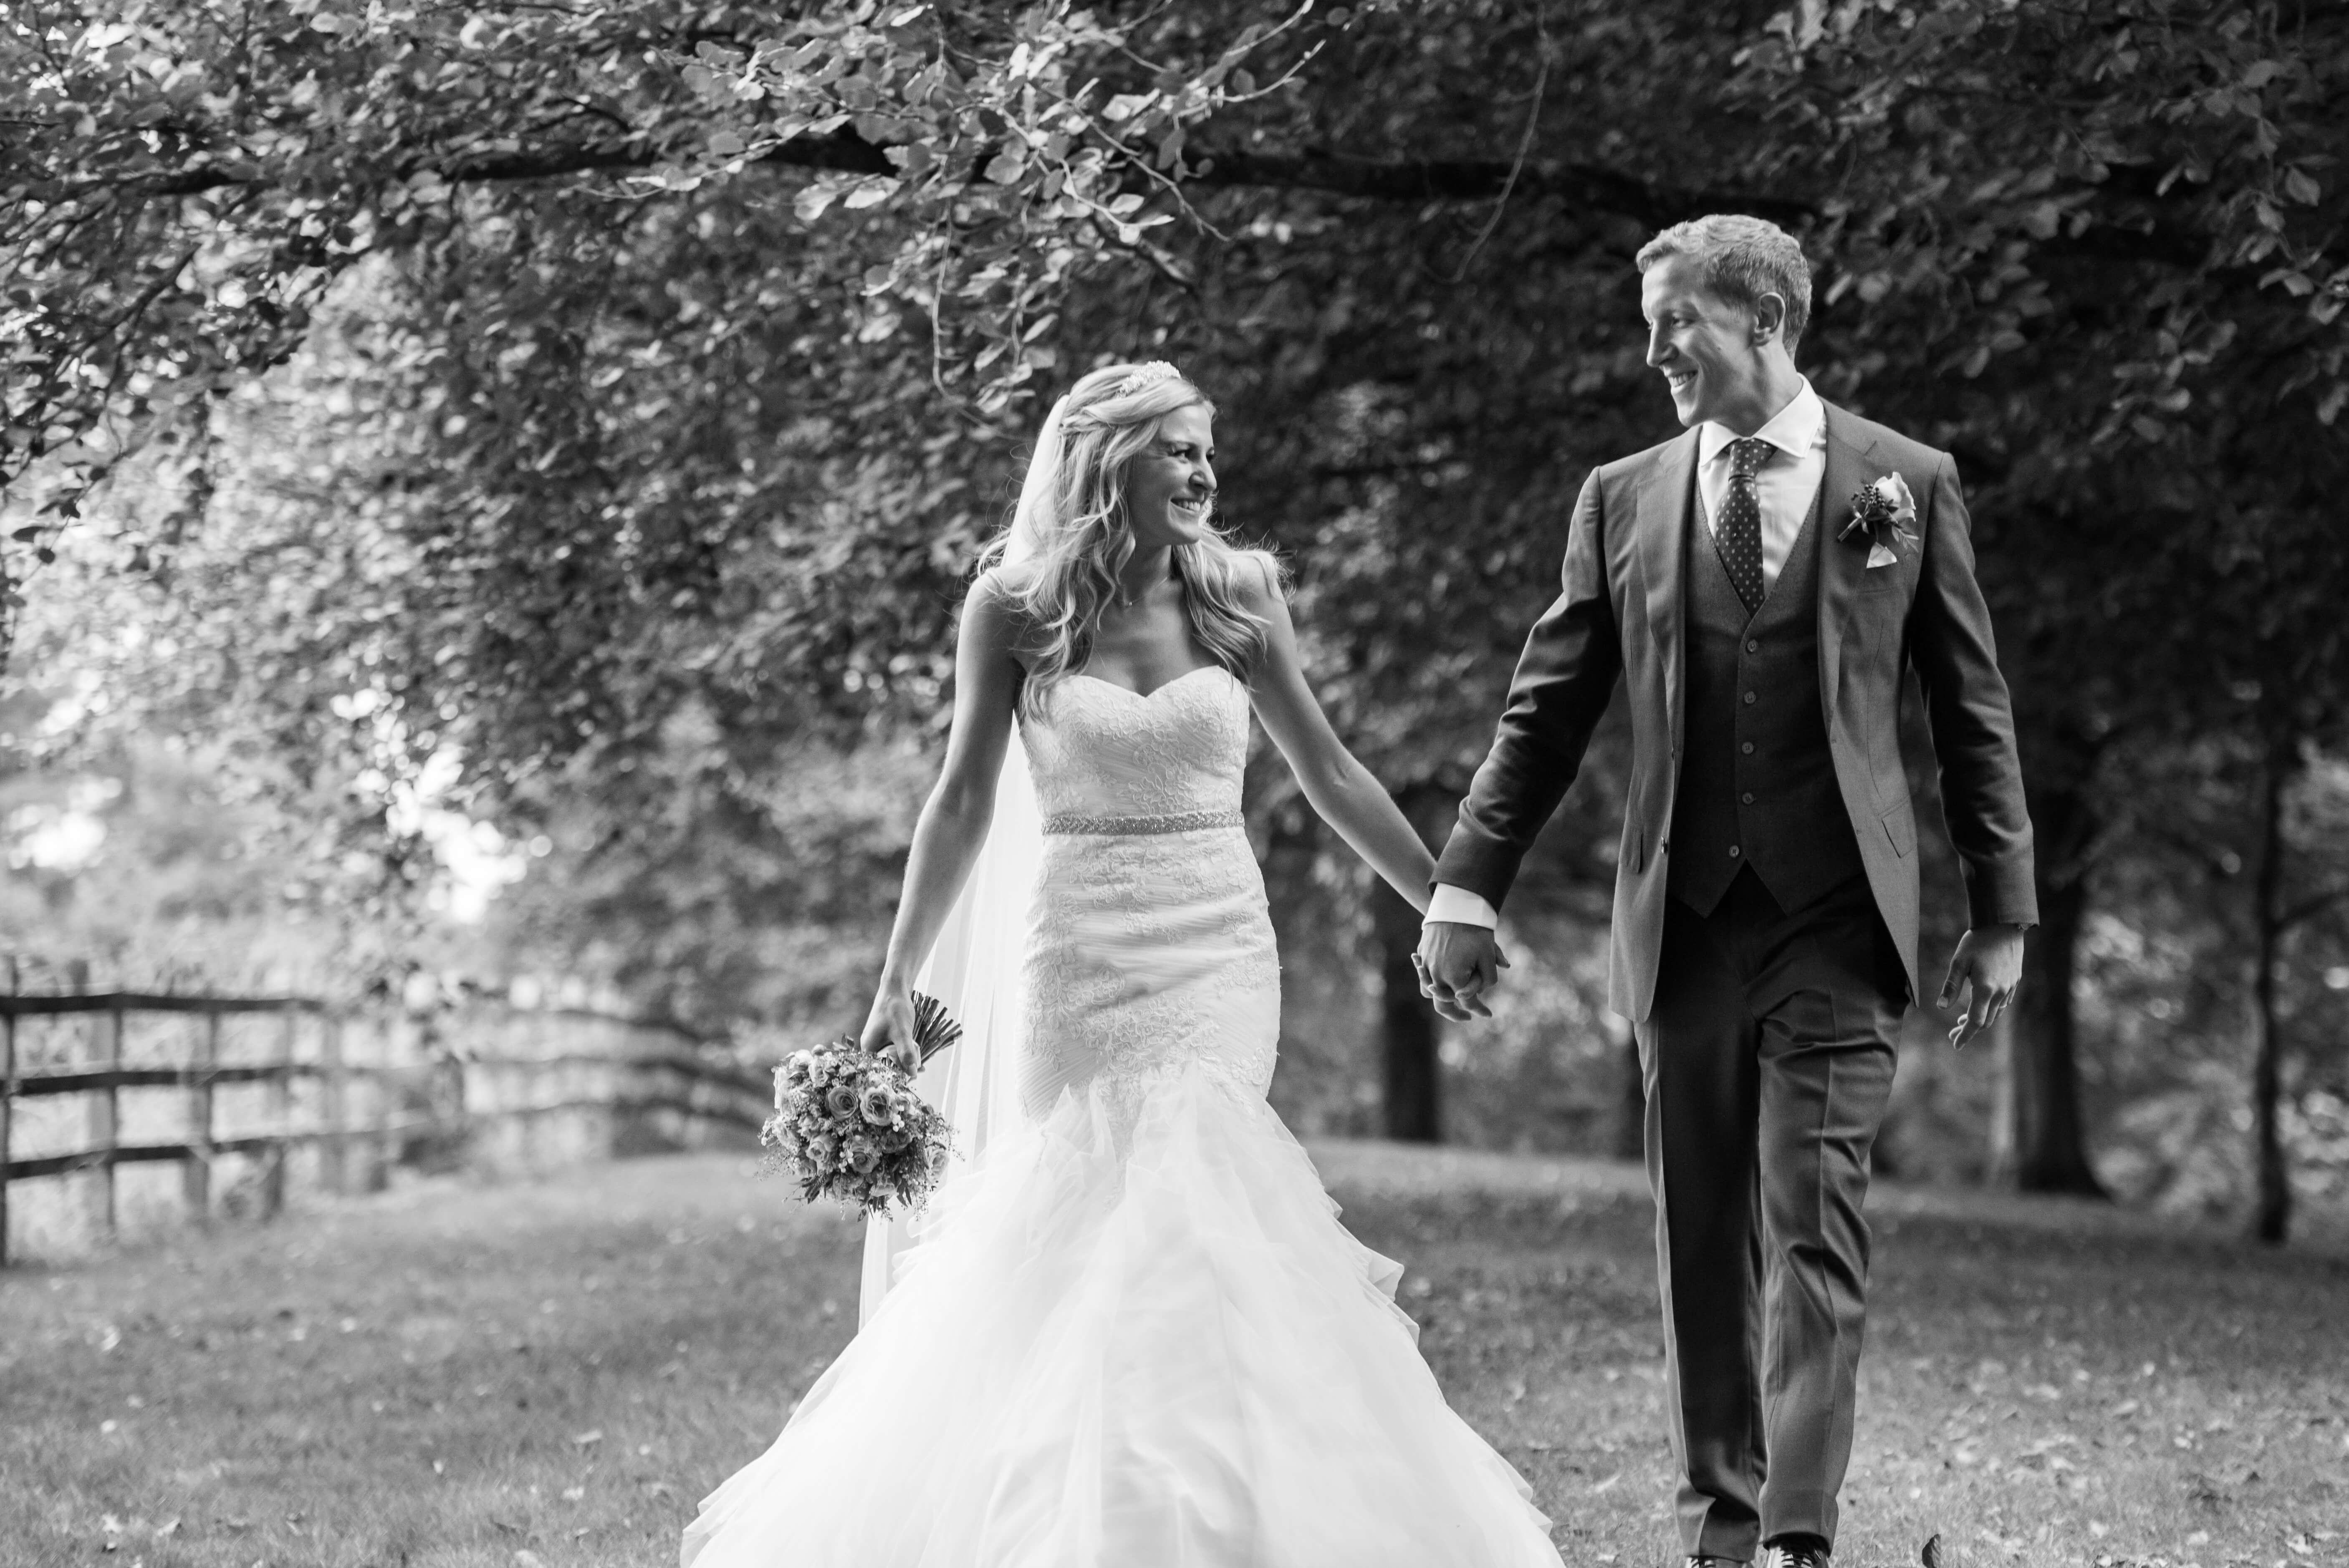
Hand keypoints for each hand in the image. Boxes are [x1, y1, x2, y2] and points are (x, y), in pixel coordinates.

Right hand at [858, 982, 921, 1074]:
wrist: (895, 989)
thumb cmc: (895, 1009)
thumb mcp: (902, 1033)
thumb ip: (906, 1053)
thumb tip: (912, 1074)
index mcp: (868, 1049)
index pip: (879, 1071)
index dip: (894, 1076)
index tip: (910, 1079)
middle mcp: (870, 1047)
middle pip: (886, 1066)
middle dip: (902, 1069)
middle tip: (919, 1070)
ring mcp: (877, 1042)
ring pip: (892, 1058)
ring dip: (905, 1060)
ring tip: (919, 1061)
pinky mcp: (885, 1037)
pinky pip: (895, 1050)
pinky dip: (905, 1052)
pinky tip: (916, 1052)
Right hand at [1414, 921, 1509, 1022]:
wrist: (1454, 905)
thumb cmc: (1474, 931)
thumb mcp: (1489, 954)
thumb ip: (1489, 977)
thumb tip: (1483, 991)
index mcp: (1453, 979)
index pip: (1468, 1002)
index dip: (1480, 1009)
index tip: (1488, 1015)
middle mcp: (1436, 976)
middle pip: (1443, 1005)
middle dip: (1455, 1014)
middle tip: (1467, 1017)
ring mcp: (1425, 965)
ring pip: (1428, 991)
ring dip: (1439, 997)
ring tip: (1451, 998)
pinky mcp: (1421, 953)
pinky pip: (1423, 974)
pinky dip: (1430, 980)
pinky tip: (1438, 978)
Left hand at [1938, 925, 2024, 1049]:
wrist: (2004, 925)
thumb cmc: (1977, 941)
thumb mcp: (1959, 962)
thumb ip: (1951, 986)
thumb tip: (1942, 1008)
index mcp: (1986, 989)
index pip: (1975, 1021)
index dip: (1965, 1035)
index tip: (1955, 1045)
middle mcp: (2001, 992)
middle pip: (1986, 1021)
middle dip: (1969, 1030)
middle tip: (1953, 1034)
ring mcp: (2011, 987)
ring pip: (1996, 1013)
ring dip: (1980, 1020)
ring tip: (1962, 1022)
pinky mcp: (2015, 981)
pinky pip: (2004, 1003)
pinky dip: (1991, 1010)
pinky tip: (1981, 1007)